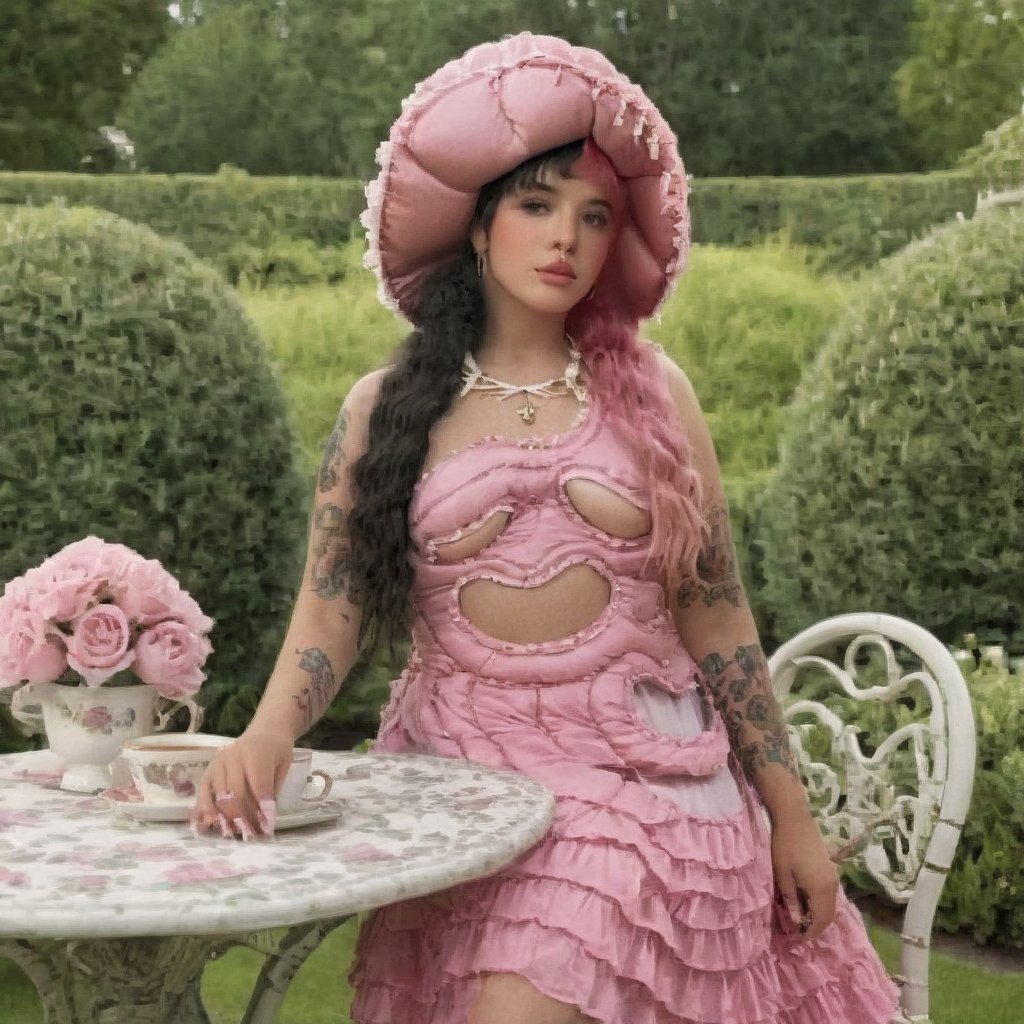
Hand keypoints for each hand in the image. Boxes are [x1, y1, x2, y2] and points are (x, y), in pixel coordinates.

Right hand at [190, 729, 293, 839]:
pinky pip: (203, 792)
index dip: (262, 807)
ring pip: (219, 795)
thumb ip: (273, 789)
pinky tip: (208, 824)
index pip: (259, 784)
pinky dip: (205, 809)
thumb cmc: (276, 752)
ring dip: (226, 817)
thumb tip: (266, 818)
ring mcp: (218, 763)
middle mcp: (234, 756)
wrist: (264, 732)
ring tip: (233, 833)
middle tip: (251, 835)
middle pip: (236, 793)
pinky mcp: (209, 770)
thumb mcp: (283, 766)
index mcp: (257, 753)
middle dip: (244, 817)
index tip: (267, 827)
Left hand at [770, 812, 838, 941]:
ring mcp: (834, 877)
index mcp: (821, 889)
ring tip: (801, 921)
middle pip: (829, 917)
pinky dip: (821, 906)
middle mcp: (832, 886)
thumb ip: (792, 900)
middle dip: (815, 928)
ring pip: (831, 907)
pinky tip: (807, 905)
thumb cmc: (785, 846)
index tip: (794, 940)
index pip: (820, 921)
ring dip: (819, 918)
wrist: (795, 818)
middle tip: (797, 934)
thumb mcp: (783, 875)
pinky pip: (830, 896)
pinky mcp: (831, 870)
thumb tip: (796, 922)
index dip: (809, 934)